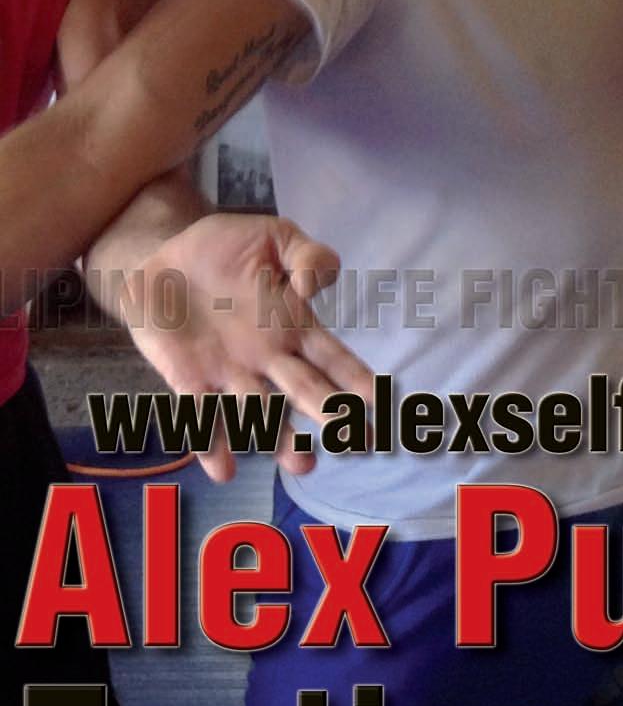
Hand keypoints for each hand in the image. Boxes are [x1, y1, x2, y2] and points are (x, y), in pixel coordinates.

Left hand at [122, 213, 372, 482]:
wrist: (161, 256)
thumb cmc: (225, 248)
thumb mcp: (276, 237)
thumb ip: (307, 258)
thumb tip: (312, 291)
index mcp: (295, 325)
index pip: (333, 357)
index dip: (355, 378)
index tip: (378, 401)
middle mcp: (269, 357)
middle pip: (305, 392)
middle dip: (331, 415)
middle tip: (355, 440)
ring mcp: (230, 372)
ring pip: (260, 413)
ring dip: (280, 440)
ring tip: (302, 462)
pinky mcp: (189, 379)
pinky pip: (202, 416)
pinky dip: (212, 443)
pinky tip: (223, 468)